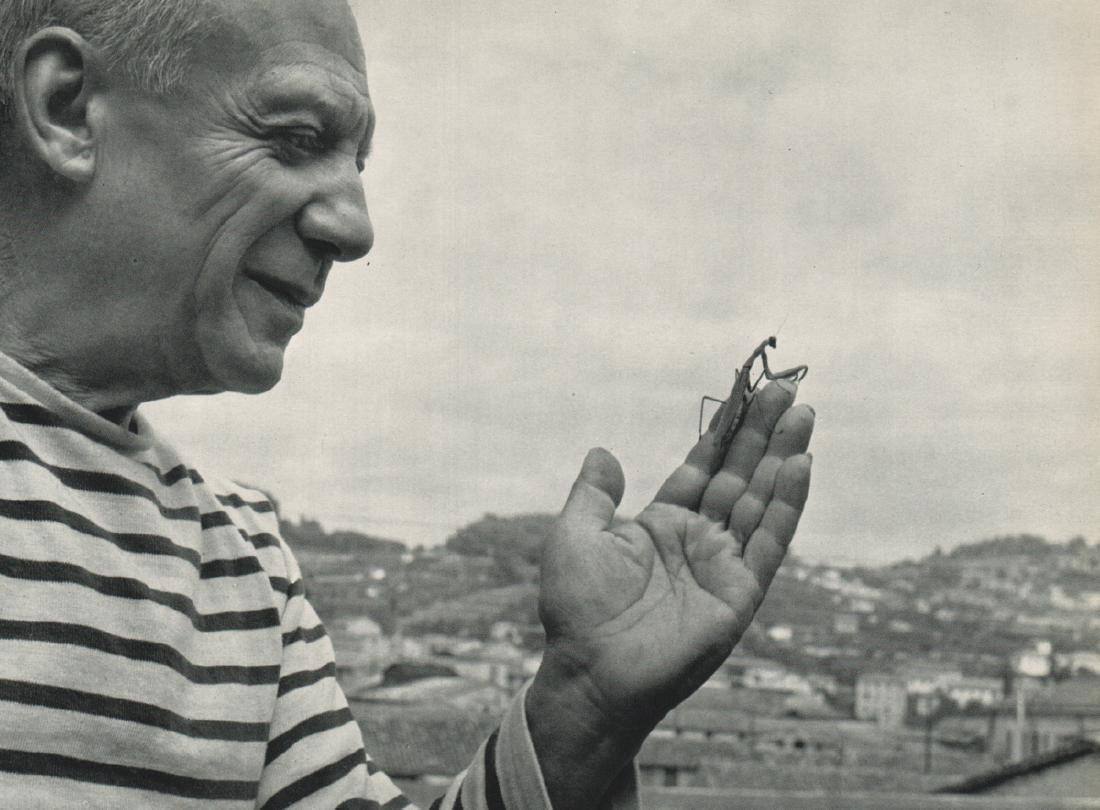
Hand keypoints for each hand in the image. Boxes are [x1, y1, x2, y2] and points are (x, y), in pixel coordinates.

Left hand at [527, 380, 812, 806]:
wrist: (592, 670)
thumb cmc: (577, 607)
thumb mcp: (575, 535)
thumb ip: (595, 493)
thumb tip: (602, 451)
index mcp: (663, 524)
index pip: (702, 467)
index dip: (724, 431)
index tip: (745, 392)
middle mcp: (698, 540)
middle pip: (740, 475)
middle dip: (763, 433)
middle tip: (788, 389)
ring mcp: (722, 566)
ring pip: (761, 500)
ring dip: (783, 457)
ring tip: (803, 413)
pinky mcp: (741, 594)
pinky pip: (769, 542)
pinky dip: (787, 504)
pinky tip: (801, 466)